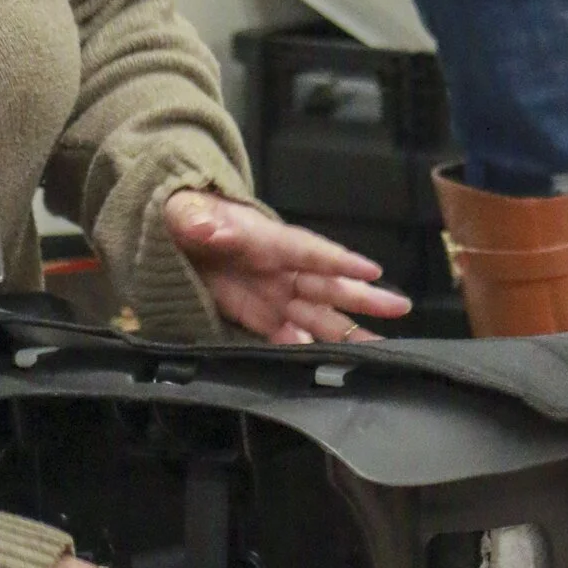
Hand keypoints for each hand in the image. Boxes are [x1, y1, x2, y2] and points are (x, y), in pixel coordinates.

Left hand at [165, 190, 412, 343]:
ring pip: (315, 314)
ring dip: (343, 331)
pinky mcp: (255, 313)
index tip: (371, 270)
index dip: (337, 260)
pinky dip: (302, 347)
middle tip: (399, 308)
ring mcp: (269, 292)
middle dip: (361, 297)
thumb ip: (194, 217)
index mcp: (264, 238)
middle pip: (324, 284)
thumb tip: (207, 227)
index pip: (306, 250)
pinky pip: (284, 333)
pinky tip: (321, 360)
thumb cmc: (183, 210)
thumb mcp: (182, 207)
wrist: (168, 228)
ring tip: (377, 348)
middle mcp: (276, 267)